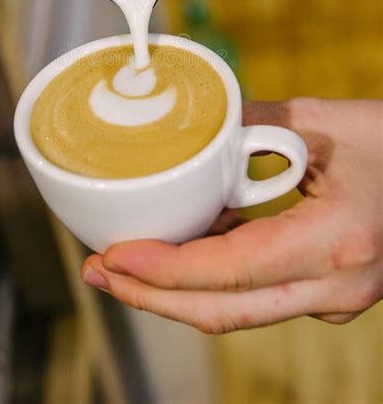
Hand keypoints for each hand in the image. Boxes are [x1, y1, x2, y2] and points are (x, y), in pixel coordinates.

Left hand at [82, 99, 382, 332]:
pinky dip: (212, 276)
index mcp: (334, 244)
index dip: (163, 270)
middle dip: (151, 294)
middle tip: (98, 271)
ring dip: (175, 288)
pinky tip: (180, 247)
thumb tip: (198, 125)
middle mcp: (333, 289)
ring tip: (123, 261)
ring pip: (237, 309)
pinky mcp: (327, 294)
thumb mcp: (329, 121)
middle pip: (222, 310)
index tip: (113, 256)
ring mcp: (333, 300)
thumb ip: (256, 121)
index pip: (229, 272)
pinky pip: (257, 293)